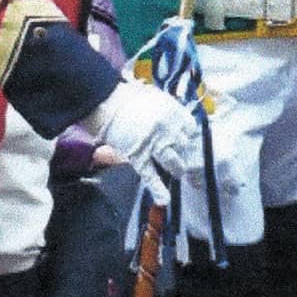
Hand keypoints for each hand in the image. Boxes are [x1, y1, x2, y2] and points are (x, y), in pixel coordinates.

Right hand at [87, 80, 201, 205]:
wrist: (105, 102)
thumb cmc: (127, 97)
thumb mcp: (154, 98)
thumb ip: (167, 110)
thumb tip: (175, 121)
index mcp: (173, 111)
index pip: (191, 128)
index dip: (187, 135)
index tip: (185, 139)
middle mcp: (168, 128)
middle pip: (184, 146)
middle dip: (183, 152)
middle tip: (181, 156)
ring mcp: (154, 144)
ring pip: (173, 162)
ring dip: (177, 169)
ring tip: (177, 173)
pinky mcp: (139, 157)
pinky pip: (151, 175)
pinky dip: (158, 189)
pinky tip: (164, 199)